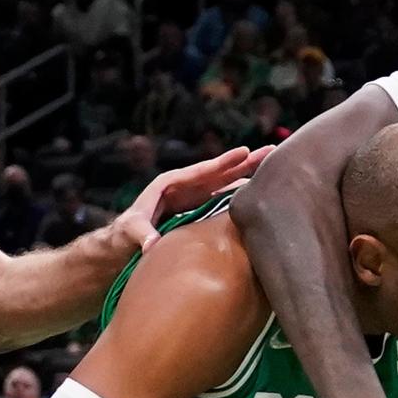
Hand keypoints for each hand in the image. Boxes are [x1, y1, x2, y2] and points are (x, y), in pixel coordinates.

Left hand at [114, 145, 275, 252]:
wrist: (124, 242)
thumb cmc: (124, 234)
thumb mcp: (130, 232)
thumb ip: (141, 234)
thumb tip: (152, 246)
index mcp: (170, 184)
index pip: (201, 171)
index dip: (223, 162)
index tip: (244, 152)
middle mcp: (186, 185)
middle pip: (219, 171)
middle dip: (244, 162)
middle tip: (270, 151)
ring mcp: (194, 195)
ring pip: (225, 182)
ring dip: (248, 175)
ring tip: (273, 167)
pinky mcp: (199, 207)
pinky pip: (223, 197)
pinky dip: (241, 193)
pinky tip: (259, 192)